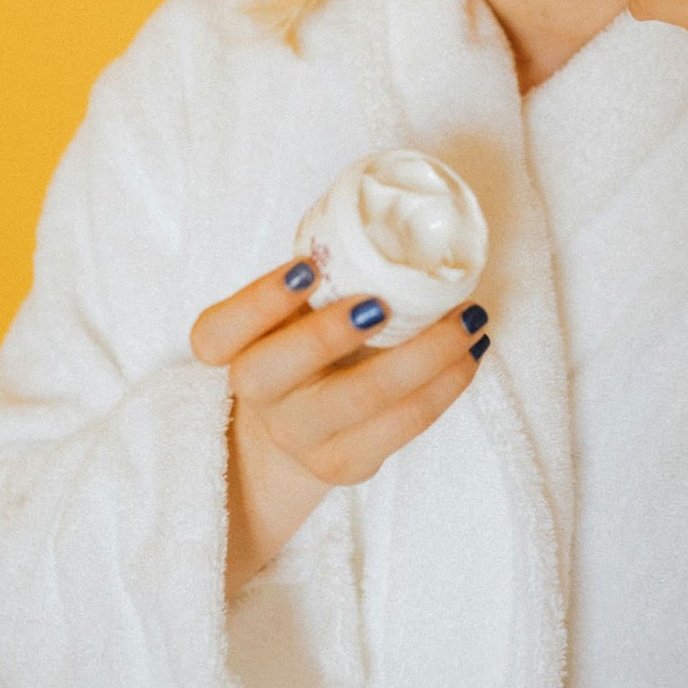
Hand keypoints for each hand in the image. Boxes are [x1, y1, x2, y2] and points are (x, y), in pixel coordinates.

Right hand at [191, 261, 489, 595]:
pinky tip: (470, 354)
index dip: (258, 301)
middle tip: (380, 304)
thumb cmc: (303, 348)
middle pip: (272, 373)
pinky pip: (401, 425)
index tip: (306, 269)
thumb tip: (388, 223)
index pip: (217, 332)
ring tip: (466, 320)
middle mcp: (259, 397)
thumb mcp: (293, 313)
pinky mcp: (345, 464)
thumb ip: (317, 278)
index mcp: (232, 350)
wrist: (295, 435)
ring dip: (421, 356)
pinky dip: (445, 385)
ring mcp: (300, 436)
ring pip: (357, 402)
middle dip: (326, 335)